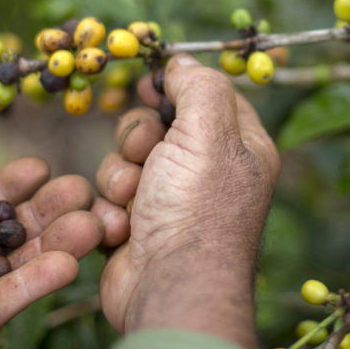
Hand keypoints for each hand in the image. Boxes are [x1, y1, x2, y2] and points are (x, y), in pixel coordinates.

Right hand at [95, 55, 280, 348]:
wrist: (169, 288)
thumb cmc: (196, 208)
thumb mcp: (207, 130)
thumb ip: (198, 86)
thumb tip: (181, 60)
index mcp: (240, 148)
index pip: (208, 97)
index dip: (177, 86)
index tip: (149, 82)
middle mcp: (208, 173)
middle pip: (157, 125)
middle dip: (139, 136)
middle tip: (147, 154)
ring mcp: (171, 202)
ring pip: (125, 160)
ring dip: (120, 175)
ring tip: (134, 199)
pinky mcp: (137, 227)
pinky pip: (109, 197)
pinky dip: (112, 210)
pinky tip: (125, 228)